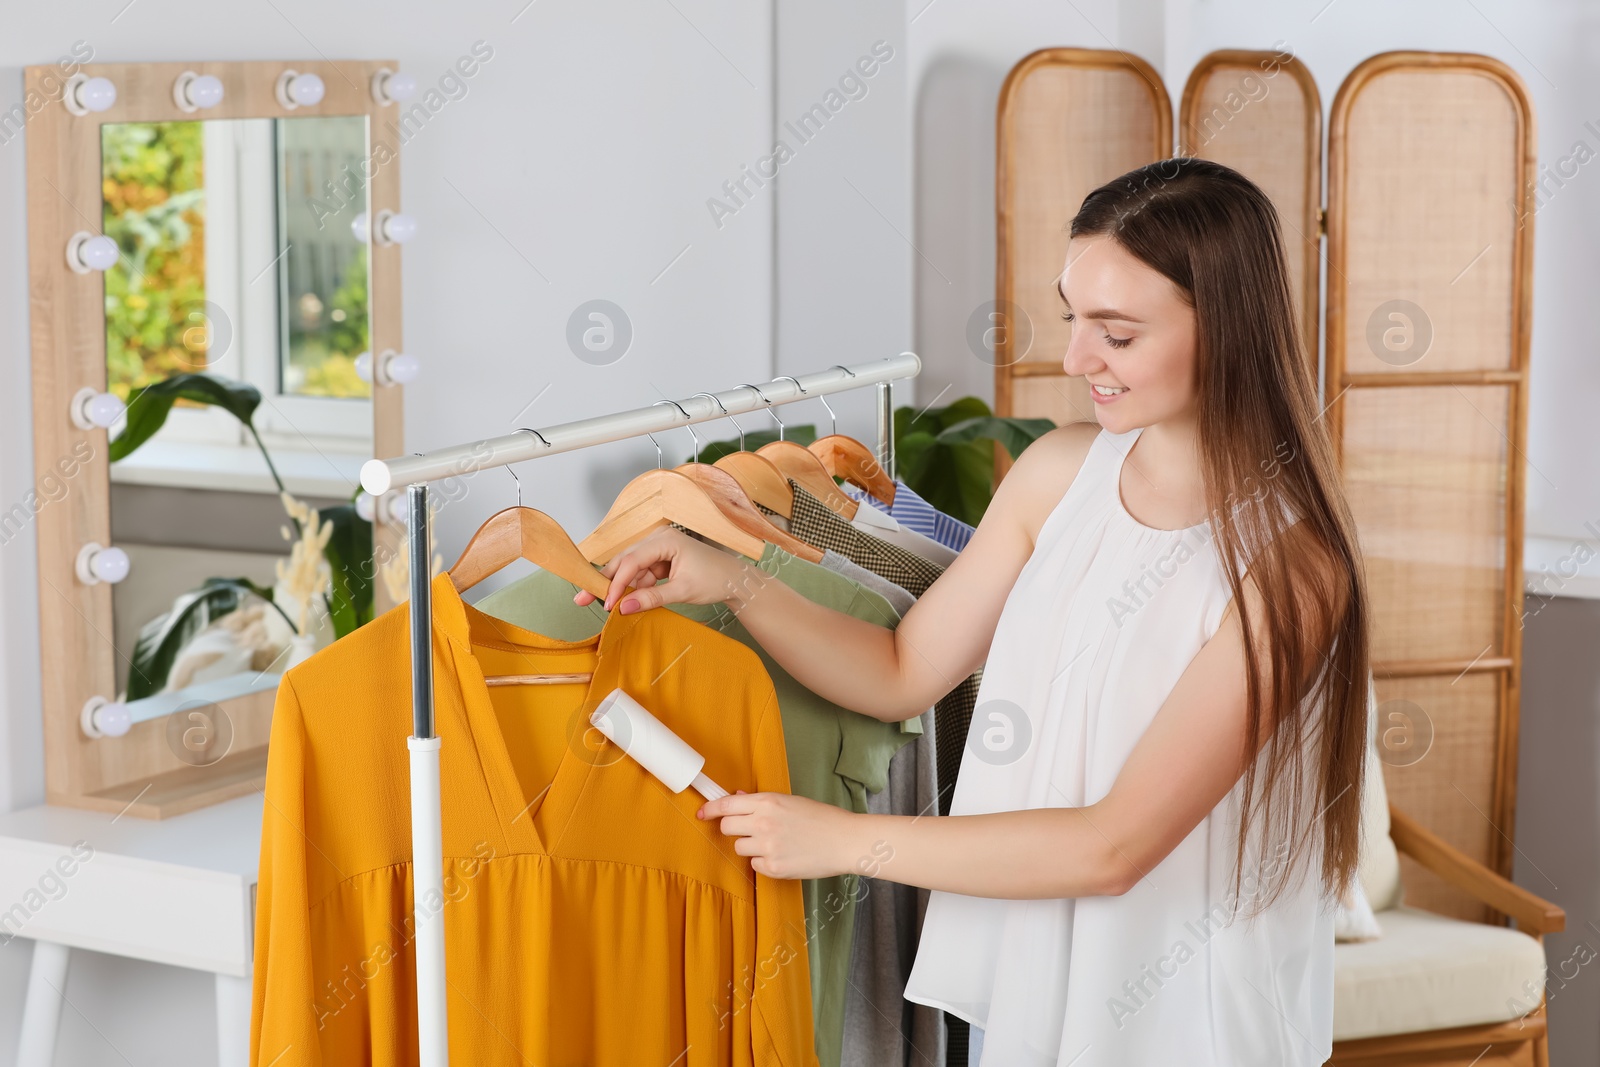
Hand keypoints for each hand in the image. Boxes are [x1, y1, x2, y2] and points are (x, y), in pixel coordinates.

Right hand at [574, 528, 757, 613]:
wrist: (735, 581)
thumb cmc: (715, 580)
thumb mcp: (682, 591)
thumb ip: (652, 598)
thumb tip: (624, 608)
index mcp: (666, 540)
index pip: (632, 560)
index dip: (616, 582)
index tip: (605, 603)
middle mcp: (659, 540)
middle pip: (625, 560)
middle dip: (607, 581)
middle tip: (583, 599)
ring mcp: (660, 549)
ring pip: (631, 569)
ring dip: (622, 587)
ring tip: (607, 606)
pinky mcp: (662, 560)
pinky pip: (641, 573)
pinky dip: (635, 587)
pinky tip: (629, 600)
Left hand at [697, 790, 855, 879]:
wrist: (844, 840)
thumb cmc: (821, 818)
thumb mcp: (789, 801)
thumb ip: (761, 802)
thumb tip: (737, 799)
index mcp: (767, 802)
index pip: (726, 805)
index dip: (710, 809)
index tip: (702, 813)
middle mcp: (763, 823)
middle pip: (727, 827)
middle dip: (733, 828)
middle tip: (748, 830)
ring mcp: (767, 847)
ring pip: (739, 847)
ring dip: (750, 846)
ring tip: (774, 843)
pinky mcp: (773, 868)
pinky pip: (755, 864)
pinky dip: (764, 861)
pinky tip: (783, 854)